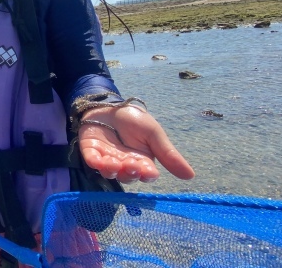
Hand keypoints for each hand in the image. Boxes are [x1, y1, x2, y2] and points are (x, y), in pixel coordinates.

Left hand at [78, 105, 194, 183]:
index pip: (146, 174)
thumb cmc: (134, 120)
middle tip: (132, 165)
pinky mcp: (90, 151)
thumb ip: (168, 154)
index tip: (148, 170)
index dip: (147, 174)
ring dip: (112, 169)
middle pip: (128, 176)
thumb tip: (191, 176)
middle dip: (129, 172)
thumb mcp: (154, 133)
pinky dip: (95, 162)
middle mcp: (125, 165)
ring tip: (114, 163)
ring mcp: (107, 159)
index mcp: (143, 162)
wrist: (110, 105)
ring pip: (109, 171)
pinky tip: (98, 161)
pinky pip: (92, 160)